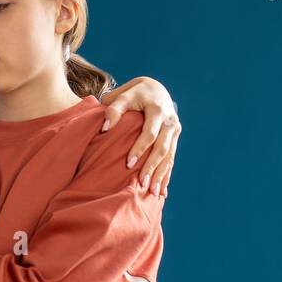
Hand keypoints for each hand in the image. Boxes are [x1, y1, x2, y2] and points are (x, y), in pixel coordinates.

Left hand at [98, 76, 179, 197]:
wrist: (156, 88)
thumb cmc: (134, 93)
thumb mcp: (123, 95)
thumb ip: (114, 109)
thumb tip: (105, 128)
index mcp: (157, 110)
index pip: (150, 133)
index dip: (140, 149)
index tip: (129, 164)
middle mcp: (170, 121)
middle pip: (162, 148)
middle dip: (152, 167)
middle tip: (142, 184)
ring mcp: (175, 130)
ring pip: (169, 156)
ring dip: (162, 176)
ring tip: (153, 193)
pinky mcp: (175, 138)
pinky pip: (172, 159)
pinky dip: (167, 175)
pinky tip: (163, 191)